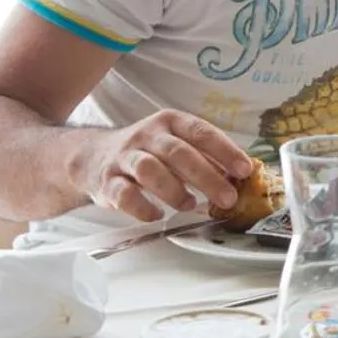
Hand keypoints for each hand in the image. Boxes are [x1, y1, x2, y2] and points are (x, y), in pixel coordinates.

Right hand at [81, 110, 252, 222]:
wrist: (93, 156)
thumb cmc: (149, 152)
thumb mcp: (177, 144)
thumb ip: (205, 157)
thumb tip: (238, 177)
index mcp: (170, 122)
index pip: (201, 132)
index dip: (225, 151)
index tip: (245, 170)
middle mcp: (147, 135)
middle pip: (178, 153)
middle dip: (206, 177)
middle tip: (227, 198)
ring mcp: (124, 157)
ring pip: (149, 170)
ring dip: (174, 191)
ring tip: (190, 205)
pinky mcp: (106, 181)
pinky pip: (123, 194)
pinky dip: (142, 207)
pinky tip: (157, 215)